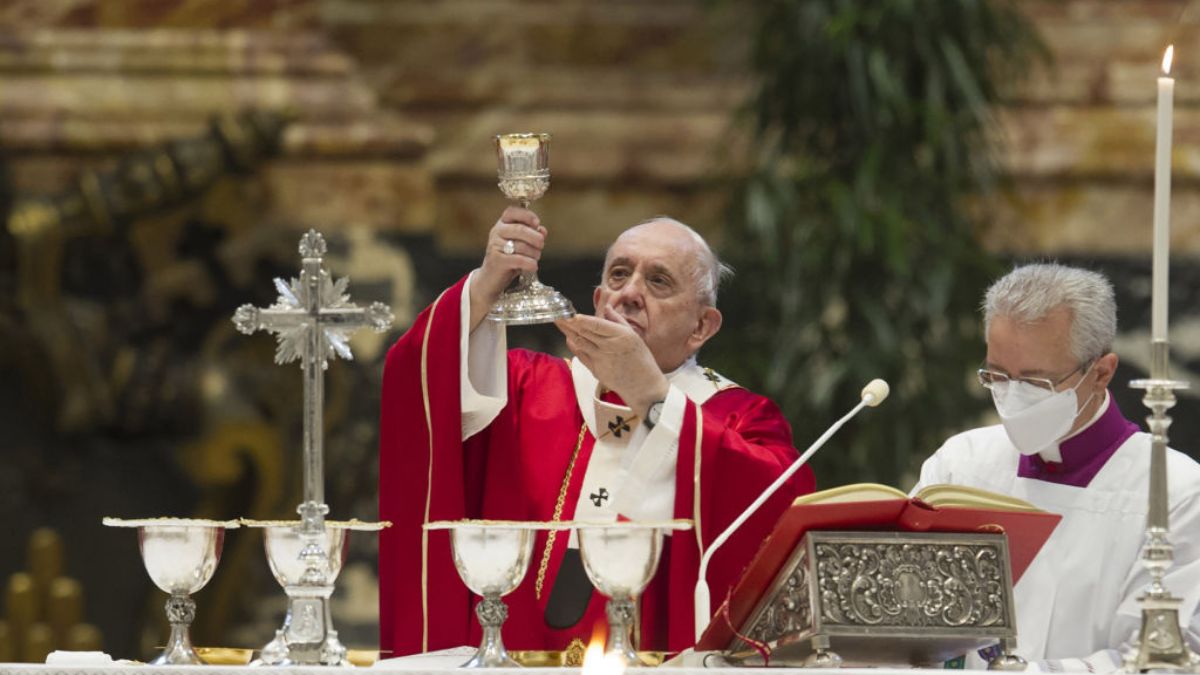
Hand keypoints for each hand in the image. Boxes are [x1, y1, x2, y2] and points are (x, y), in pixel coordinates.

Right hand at [469, 206, 546, 329]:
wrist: (490, 278)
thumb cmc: (508, 259)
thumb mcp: (520, 245)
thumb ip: (531, 235)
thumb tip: (542, 230)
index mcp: (502, 224)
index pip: (512, 211)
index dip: (527, 215)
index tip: (537, 224)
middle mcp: (496, 232)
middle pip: (520, 229)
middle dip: (535, 238)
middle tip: (541, 245)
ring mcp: (495, 246)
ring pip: (521, 246)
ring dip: (534, 253)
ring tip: (536, 258)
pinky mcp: (497, 260)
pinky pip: (518, 259)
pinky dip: (529, 263)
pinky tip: (533, 266)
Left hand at [556, 306, 668, 418]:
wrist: (643, 387)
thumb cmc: (641, 360)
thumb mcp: (634, 336)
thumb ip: (618, 320)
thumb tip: (606, 307)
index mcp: (621, 336)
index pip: (598, 325)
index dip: (584, 320)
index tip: (573, 314)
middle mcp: (608, 347)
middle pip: (585, 333)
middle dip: (569, 323)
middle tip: (557, 313)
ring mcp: (600, 360)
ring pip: (580, 343)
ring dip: (568, 332)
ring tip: (558, 322)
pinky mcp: (595, 370)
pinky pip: (581, 356)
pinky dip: (574, 346)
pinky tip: (568, 338)